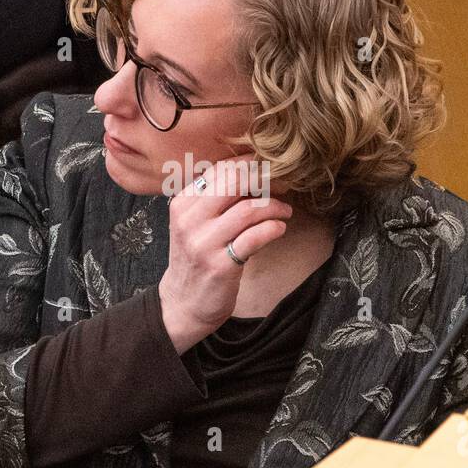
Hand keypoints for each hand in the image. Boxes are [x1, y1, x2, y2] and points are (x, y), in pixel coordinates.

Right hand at [157, 154, 292, 353]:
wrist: (183, 303)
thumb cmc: (195, 258)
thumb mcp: (194, 223)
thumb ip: (215, 199)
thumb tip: (253, 172)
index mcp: (183, 203)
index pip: (219, 170)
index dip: (249, 165)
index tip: (269, 168)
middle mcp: (190, 220)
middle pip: (233, 182)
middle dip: (264, 179)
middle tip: (283, 184)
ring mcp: (204, 243)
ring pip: (247, 210)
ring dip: (274, 206)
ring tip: (285, 210)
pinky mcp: (220, 265)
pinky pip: (253, 238)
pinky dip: (272, 229)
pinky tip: (279, 228)